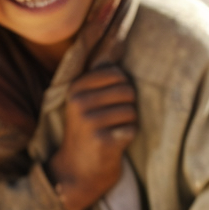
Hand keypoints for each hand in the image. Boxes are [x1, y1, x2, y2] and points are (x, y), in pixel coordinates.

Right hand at [47, 64, 136, 209]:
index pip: (117, 74)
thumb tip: (119, 37)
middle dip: (127, 107)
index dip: (122, 90)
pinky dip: (127, 138)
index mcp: (76, 88)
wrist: (77, 172)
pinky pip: (131, 130)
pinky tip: (112, 145)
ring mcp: (89, 121)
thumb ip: (100, 77)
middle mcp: (79, 102)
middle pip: (128, 91)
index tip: (109, 105)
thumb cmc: (89, 132)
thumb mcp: (85, 101)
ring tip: (110, 133)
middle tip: (111, 122)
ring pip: (132, 111)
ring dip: (127, 124)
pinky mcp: (102, 140)